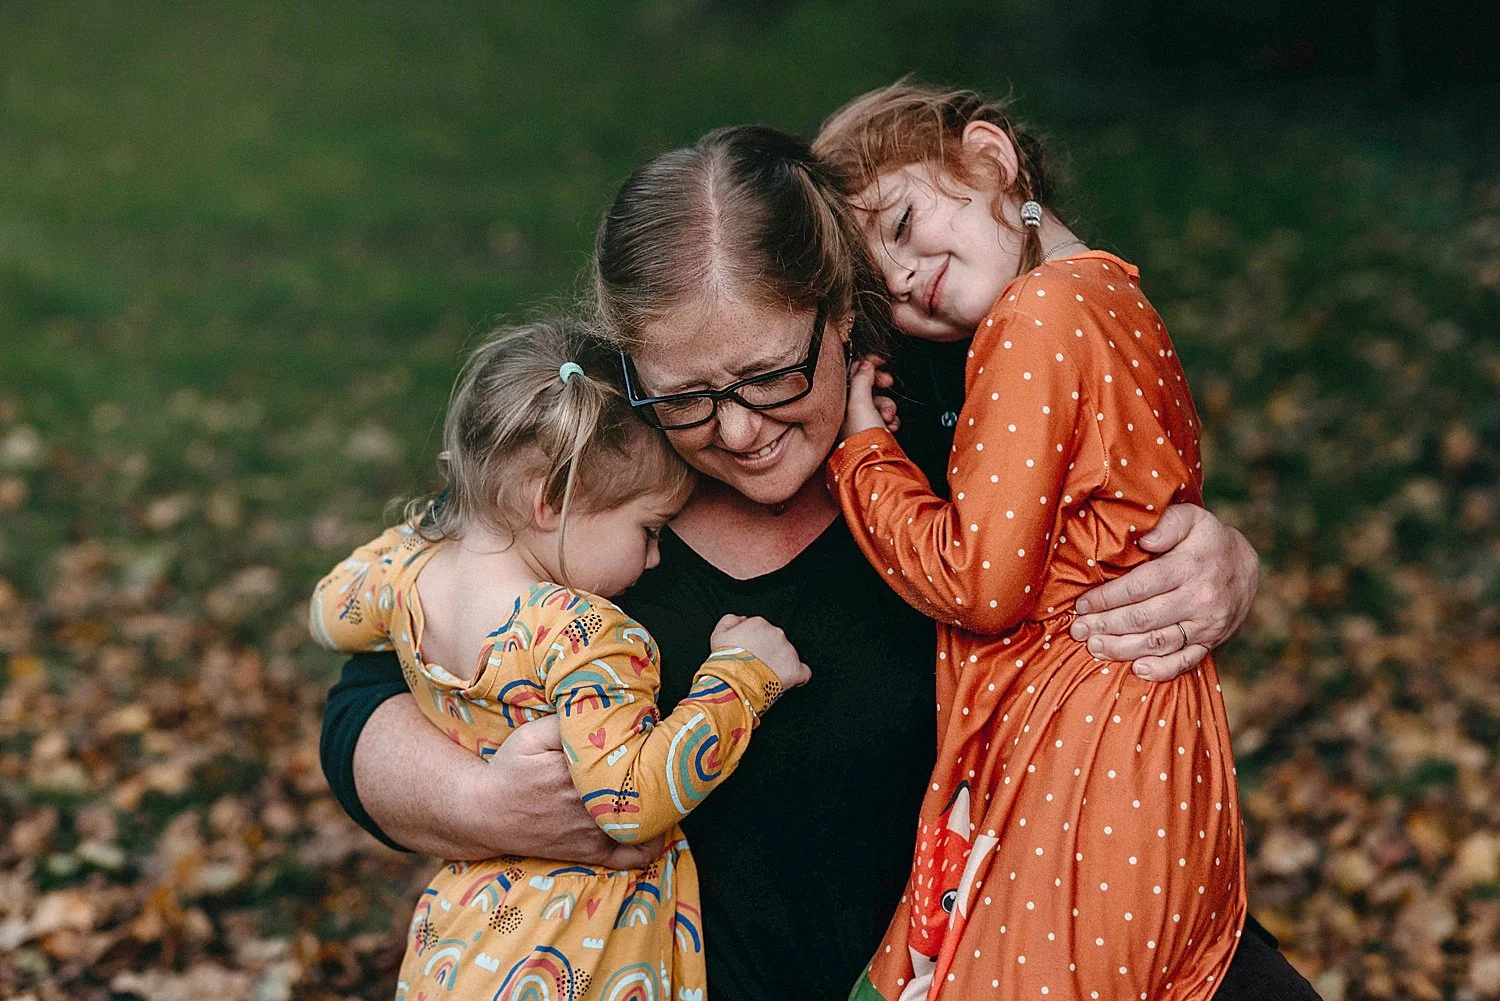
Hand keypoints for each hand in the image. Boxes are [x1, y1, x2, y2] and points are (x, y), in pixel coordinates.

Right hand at [472, 716, 662, 867]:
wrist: (485, 813)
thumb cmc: (509, 770)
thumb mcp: (530, 736)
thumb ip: (566, 722)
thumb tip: (605, 713)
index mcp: (576, 772)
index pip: (626, 758)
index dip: (645, 746)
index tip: (652, 736)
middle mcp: (588, 805)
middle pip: (639, 790)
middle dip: (656, 774)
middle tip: (665, 761)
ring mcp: (591, 833)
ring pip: (642, 823)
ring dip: (658, 806)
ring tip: (663, 788)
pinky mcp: (590, 852)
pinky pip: (631, 857)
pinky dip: (650, 845)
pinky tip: (656, 827)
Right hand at [711, 614, 810, 689]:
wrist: (734, 682)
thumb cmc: (725, 661)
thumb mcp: (718, 634)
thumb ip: (730, 620)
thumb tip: (741, 619)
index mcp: (759, 623)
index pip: (762, 630)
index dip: (756, 644)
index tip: (750, 655)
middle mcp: (776, 633)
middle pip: (776, 642)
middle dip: (768, 653)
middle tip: (756, 667)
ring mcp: (788, 651)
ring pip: (788, 655)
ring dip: (779, 664)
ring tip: (766, 677)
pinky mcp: (795, 669)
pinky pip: (803, 672)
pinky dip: (796, 677)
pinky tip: (785, 682)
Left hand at [843, 355, 897, 439]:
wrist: (875, 465)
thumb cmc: (862, 437)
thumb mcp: (859, 402)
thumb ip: (861, 379)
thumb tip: (865, 364)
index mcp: (837, 403)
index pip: (850, 374)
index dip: (865, 365)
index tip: (879, 361)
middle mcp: (845, 412)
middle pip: (866, 388)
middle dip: (880, 388)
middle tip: (887, 383)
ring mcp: (859, 423)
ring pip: (877, 402)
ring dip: (887, 406)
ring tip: (888, 416)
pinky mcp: (871, 432)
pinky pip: (883, 417)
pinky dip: (890, 419)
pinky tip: (891, 426)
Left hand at [1068, 504, 1258, 681]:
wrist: (1247, 566)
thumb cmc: (1207, 540)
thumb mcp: (1191, 519)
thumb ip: (1167, 524)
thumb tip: (1144, 540)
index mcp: (1188, 567)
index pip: (1139, 587)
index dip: (1106, 598)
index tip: (1081, 605)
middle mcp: (1199, 599)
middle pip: (1143, 618)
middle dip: (1105, 626)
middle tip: (1077, 630)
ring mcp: (1207, 624)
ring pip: (1158, 642)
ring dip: (1122, 649)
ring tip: (1094, 648)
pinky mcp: (1211, 642)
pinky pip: (1186, 661)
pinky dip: (1161, 669)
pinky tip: (1136, 670)